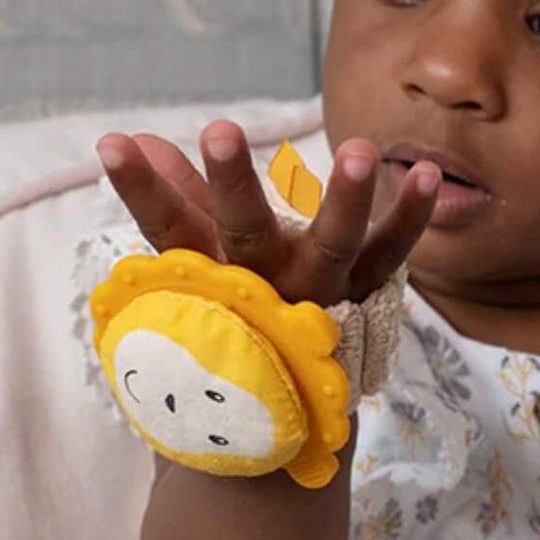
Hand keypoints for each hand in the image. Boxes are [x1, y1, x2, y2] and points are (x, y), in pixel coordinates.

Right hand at [95, 120, 439, 306]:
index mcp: (213, 276)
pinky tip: (428, 173)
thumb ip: (177, 199)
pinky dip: (412, 217)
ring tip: (362, 148)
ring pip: (333, 244)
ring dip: (348, 197)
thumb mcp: (198, 262)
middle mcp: (264, 284)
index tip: (112, 145)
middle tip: (219, 131)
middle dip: (231, 184)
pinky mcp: (365, 294)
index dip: (141, 190)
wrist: (288, 409)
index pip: (168, 229)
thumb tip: (134, 139)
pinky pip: (391, 254)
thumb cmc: (237, 315)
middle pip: (245, 233)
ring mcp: (319, 292)